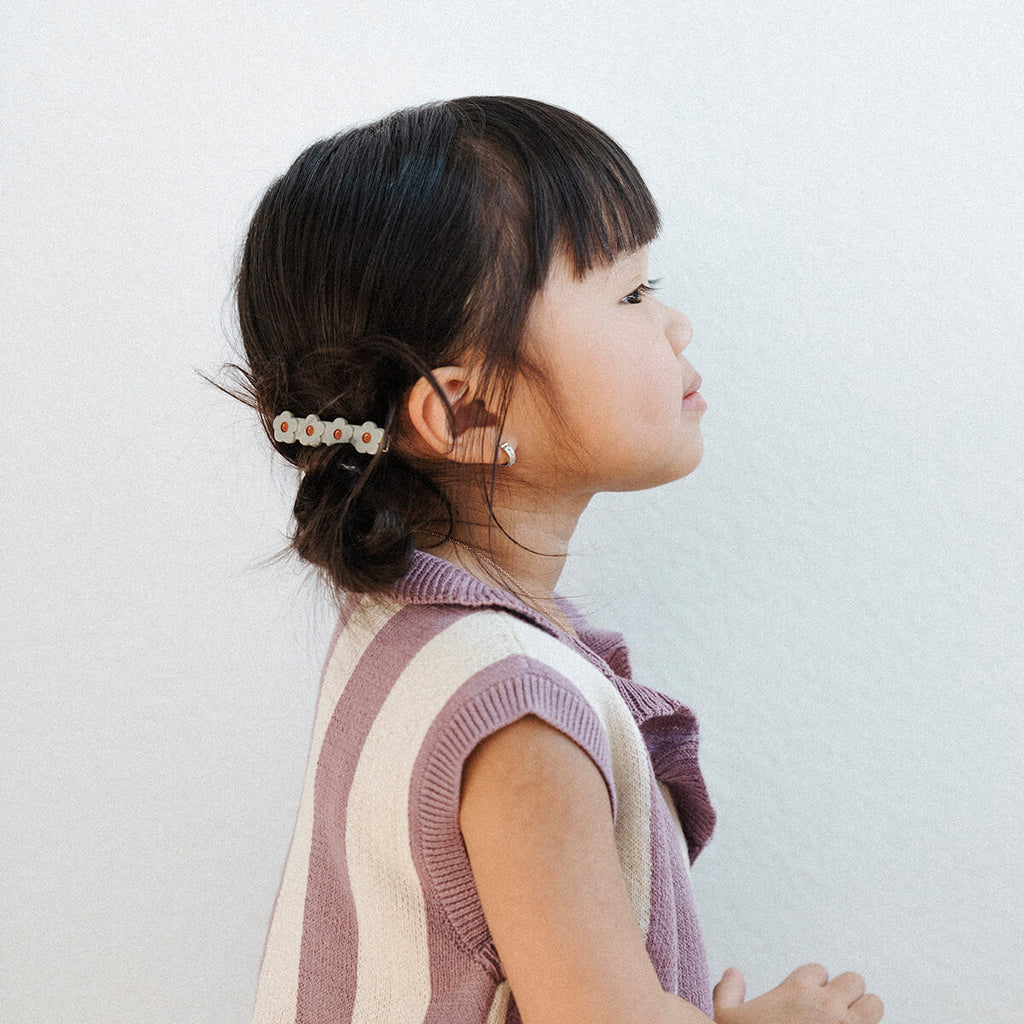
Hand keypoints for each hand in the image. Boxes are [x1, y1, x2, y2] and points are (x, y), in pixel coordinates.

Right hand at [713, 964, 883, 1023]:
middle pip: (854, 981)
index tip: (805, 1003)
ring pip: (874, 1005)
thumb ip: (728, 992)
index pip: (818, 970)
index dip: (812, 986)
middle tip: (832, 1014)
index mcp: (797, 989)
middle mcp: (827, 1004)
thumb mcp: (724, 1018)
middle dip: (845, 995)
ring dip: (864, 1014)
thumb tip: (733, 973)